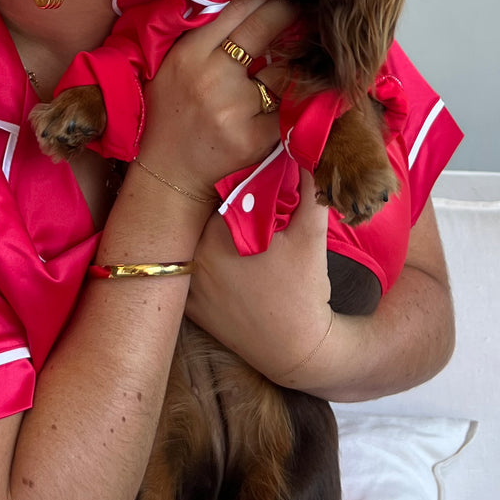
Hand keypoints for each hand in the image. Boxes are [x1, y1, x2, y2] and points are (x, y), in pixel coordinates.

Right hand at [137, 0, 297, 199]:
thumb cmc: (172, 110)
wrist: (169, 168)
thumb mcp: (175, 64)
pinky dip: (295, 99)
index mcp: (189, 53)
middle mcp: (212, 77)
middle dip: (288, 13)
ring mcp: (235, 108)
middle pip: (262, 29)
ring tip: (305, 48)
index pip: (236, 10)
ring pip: (282, 70)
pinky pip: (287, 108)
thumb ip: (204, 34)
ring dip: (296, 58)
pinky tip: (300, 90)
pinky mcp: (255, 136)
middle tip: (302, 8)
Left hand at [185, 169, 334, 382]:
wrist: (298, 350)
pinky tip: (225, 261)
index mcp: (219, 232)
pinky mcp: (190, 306)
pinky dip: (202, 261)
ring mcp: (188, 283)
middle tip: (246, 203)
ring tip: (237, 231)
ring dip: (210, 232)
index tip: (254, 180)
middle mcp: (194, 255)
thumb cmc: (306, 290)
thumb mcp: (311, 233)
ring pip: (194, 240)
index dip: (238, 183)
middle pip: (203, 214)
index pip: (221, 190)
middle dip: (223, 204)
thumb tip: (308, 149)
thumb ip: (308, 187)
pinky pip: (190, 269)